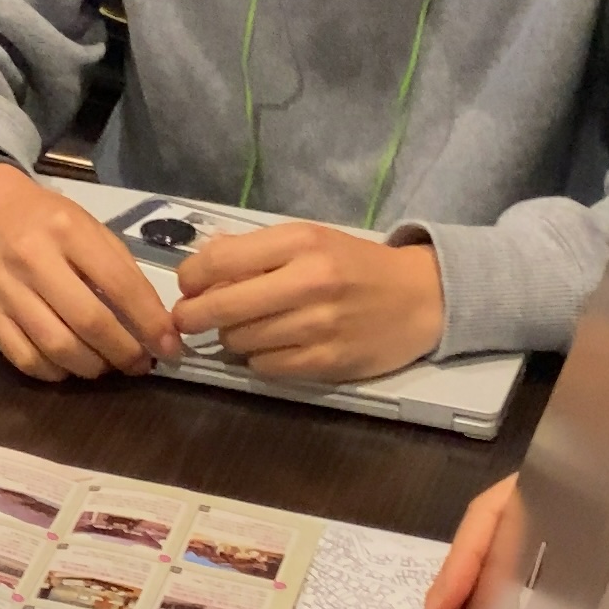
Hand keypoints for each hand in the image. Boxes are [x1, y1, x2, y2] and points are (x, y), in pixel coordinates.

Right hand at [0, 164, 181, 380]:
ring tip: (107, 366)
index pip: (120, 285)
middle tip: (140, 364)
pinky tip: (69, 366)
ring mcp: (4, 289)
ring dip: (92, 367)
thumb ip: (120, 270)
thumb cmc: (45, 220)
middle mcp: (33, 259)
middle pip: (89, 322)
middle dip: (124, 352)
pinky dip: (54, 372)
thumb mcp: (88, 227)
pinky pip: (24, 358)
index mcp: (68, 231)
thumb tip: (153, 324)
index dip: (150, 323)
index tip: (170, 347)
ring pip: (56, 347)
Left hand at [171, 220, 444, 382]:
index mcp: (301, 242)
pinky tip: (273, 347)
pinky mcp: (326, 362)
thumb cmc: (357, 266)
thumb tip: (198, 268)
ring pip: (239, 341)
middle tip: (189, 320)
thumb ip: (256, 251)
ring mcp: (318, 326)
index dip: (190, 277)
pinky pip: (265, 367)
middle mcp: (309, 281)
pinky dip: (259, 360)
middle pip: (221, 306)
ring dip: (232, 338)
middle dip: (194, 316)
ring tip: (246, 329)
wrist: (420, 299)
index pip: (219, 261)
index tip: (187, 286)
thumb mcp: (310, 240)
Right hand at [412, 457, 608, 608]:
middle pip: (486, 544)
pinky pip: (527, 580)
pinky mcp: (579, 557)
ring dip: (472, 603)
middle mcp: (547, 499)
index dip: (458, 566)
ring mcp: (561, 528)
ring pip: (501, 564)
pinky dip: (503, 607)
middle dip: (454, 591)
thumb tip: (521, 588)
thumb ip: (582, 556)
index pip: (488, 520)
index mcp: (553, 479)